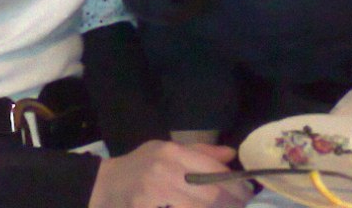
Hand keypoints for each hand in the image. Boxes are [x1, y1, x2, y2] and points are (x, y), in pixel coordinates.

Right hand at [88, 140, 250, 207]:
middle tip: (242, 207)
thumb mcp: (164, 150)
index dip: (235, 185)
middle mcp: (163, 171)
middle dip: (231, 204)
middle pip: (210, 194)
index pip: (211, 168)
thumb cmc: (139, 167)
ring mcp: (155, 195)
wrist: (104, 187)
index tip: (247, 194)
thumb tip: (231, 155)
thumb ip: (199, 153)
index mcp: (169, 152)